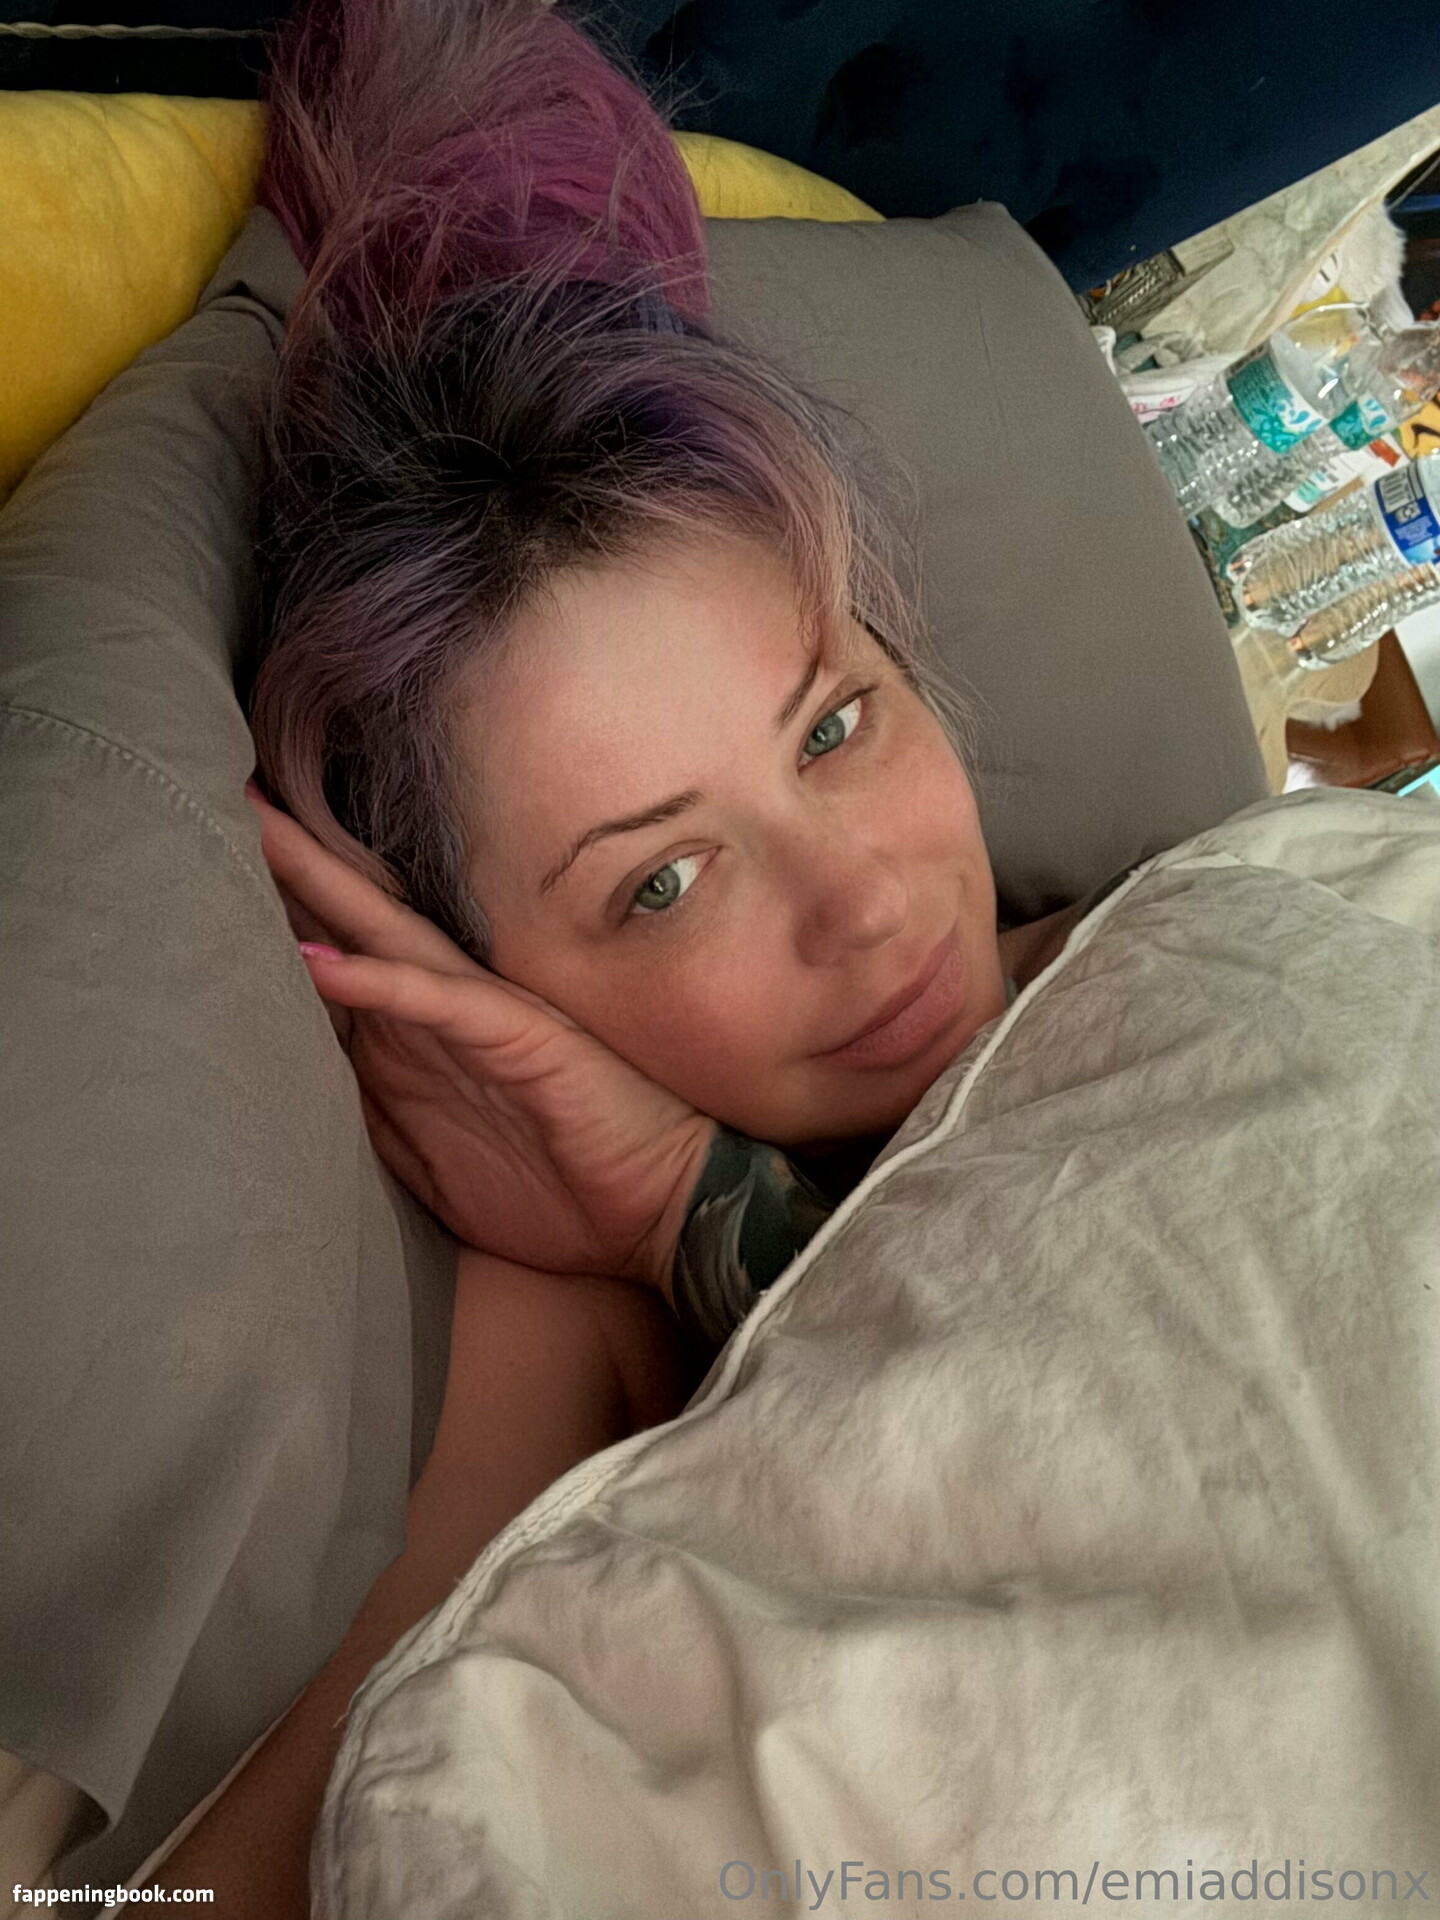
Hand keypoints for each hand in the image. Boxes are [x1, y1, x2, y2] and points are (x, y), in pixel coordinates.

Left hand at [243, 780, 715, 1295]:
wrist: (664, 1209)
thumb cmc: (562, 1192)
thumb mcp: (440, 1164)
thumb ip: (378, 1118)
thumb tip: (302, 1090)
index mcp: (426, 1037)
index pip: (340, 963)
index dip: (281, 915)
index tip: (213, 867)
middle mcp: (447, 1009)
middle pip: (355, 923)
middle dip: (289, 865)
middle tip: (225, 800)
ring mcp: (483, 1015)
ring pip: (387, 935)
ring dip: (321, 886)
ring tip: (260, 831)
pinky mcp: (519, 1036)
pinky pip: (439, 1002)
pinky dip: (378, 982)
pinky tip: (321, 959)